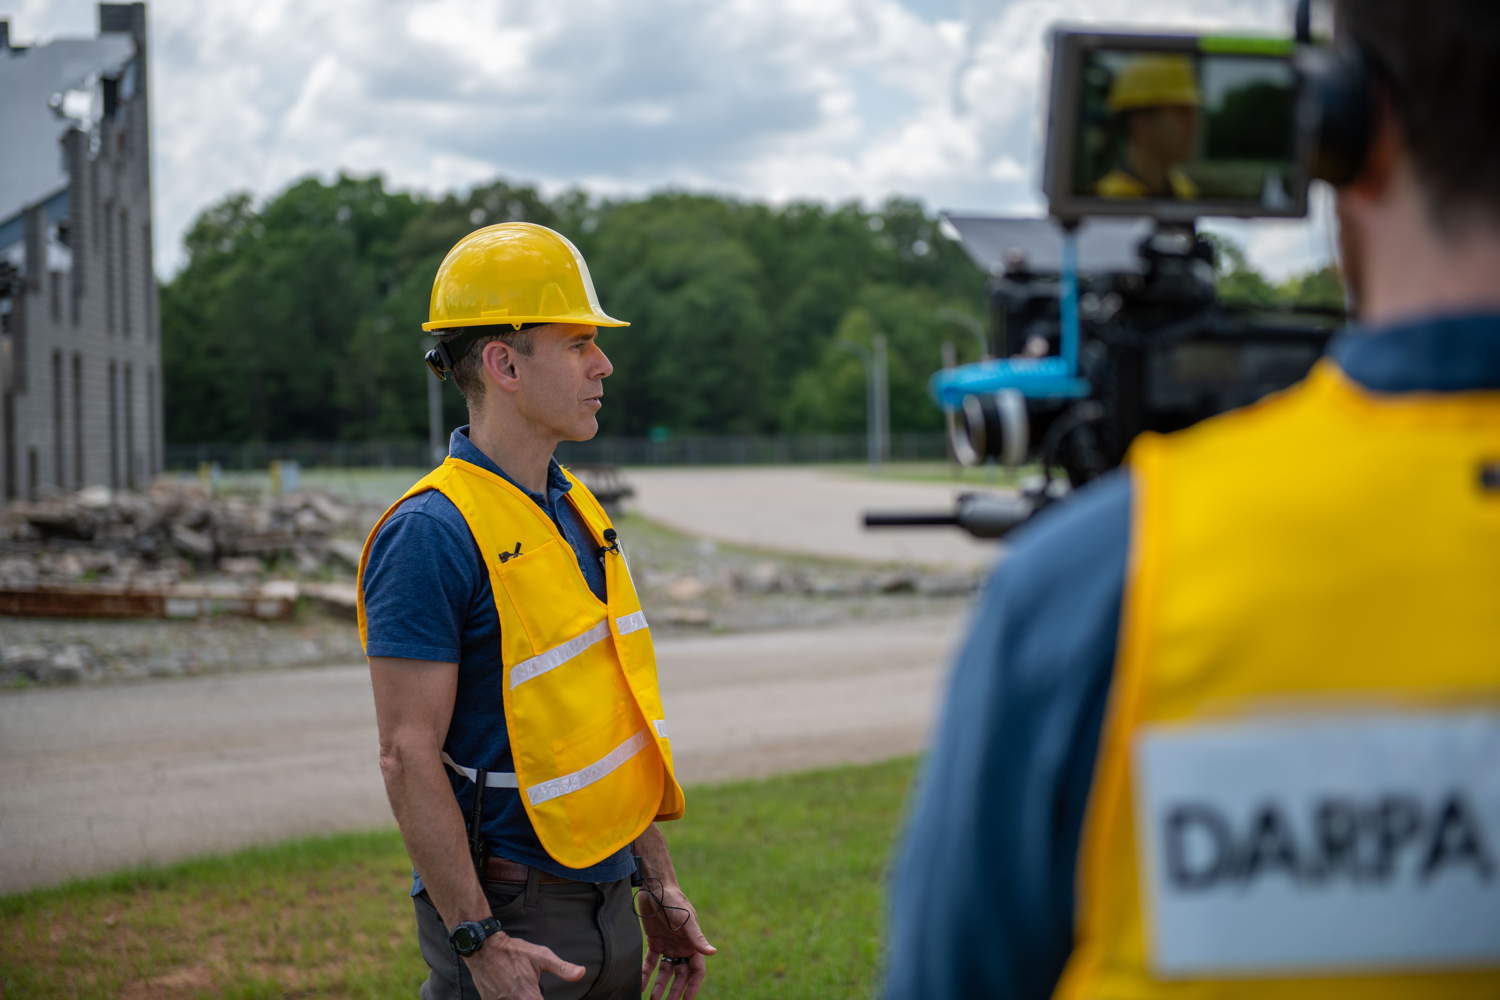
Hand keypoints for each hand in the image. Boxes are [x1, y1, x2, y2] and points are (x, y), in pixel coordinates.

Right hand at [465, 931, 584, 999]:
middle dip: (532, 999)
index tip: (542, 995)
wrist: (483, 947)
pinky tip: (511, 990)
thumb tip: (581, 973)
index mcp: (528, 995)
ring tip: (522, 989)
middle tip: (533, 990)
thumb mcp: (541, 956)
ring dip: (520, 998)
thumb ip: (562, 968)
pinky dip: (507, 999)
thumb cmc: (513, 951)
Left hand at [638, 880, 715, 999]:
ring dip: (660, 985)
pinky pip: (650, 962)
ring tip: (653, 999)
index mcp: (693, 944)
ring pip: (666, 971)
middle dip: (675, 991)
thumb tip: (713, 953)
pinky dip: (646, 974)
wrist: (656, 887)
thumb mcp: (686, 919)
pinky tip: (640, 984)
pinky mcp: (654, 942)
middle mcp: (682, 947)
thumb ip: (697, 937)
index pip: (696, 971)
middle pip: (681, 975)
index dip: (693, 987)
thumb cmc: (675, 901)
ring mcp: (668, 945)